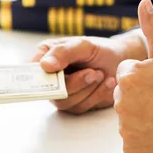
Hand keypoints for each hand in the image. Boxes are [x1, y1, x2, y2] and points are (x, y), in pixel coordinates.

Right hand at [32, 34, 146, 114]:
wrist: (121, 60)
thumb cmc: (100, 49)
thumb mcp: (83, 45)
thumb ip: (64, 52)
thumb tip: (44, 66)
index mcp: (45, 57)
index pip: (32, 72)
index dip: (42, 78)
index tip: (59, 76)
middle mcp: (50, 77)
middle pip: (50, 92)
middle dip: (75, 84)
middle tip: (94, 73)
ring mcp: (62, 92)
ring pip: (66, 102)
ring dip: (88, 90)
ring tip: (102, 75)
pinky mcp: (76, 103)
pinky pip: (80, 107)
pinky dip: (96, 96)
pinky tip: (108, 83)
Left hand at [114, 0, 152, 152]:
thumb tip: (143, 1)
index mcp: (129, 76)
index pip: (126, 75)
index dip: (146, 81)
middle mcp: (121, 101)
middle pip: (125, 96)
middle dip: (141, 99)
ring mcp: (125, 127)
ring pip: (128, 119)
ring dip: (142, 120)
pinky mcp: (130, 149)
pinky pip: (132, 142)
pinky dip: (145, 141)